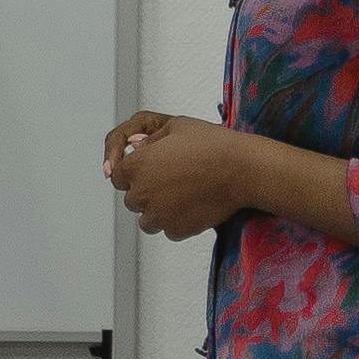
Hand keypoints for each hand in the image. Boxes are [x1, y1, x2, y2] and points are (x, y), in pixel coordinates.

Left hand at [106, 113, 255, 238]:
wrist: (241, 169)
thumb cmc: (212, 144)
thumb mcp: (176, 127)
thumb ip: (150, 139)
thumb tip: (136, 146)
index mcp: (136, 166)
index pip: (117, 177)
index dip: (132, 174)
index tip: (146, 174)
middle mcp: (142, 193)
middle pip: (132, 200)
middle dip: (146, 193)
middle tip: (170, 183)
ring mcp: (158, 215)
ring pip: (147, 220)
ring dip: (158, 212)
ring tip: (181, 197)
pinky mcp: (176, 230)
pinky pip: (169, 230)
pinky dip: (177, 223)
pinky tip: (193, 207)